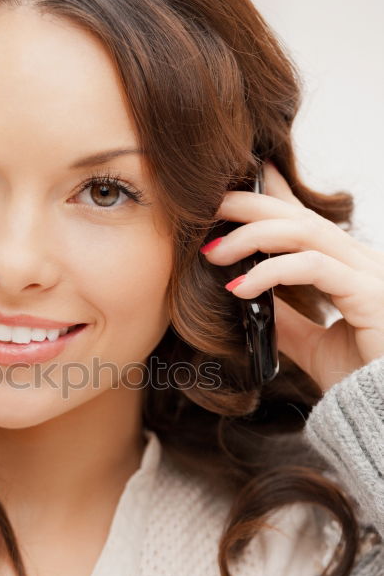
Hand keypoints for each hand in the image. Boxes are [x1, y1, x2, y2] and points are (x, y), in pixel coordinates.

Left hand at [200, 160, 383, 393]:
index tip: (230, 192)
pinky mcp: (369, 293)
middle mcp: (362, 262)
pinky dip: (270, 271)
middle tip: (206, 208)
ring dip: (251, 236)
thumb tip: (249, 298)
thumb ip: (287, 320)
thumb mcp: (313, 346)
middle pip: (300, 216)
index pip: (306, 220)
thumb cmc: (361, 383)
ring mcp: (369, 274)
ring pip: (304, 232)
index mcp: (351, 269)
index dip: (271, 197)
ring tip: (211, 253)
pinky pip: (312, 267)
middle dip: (250, 206)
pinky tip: (239, 287)